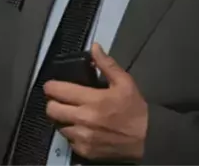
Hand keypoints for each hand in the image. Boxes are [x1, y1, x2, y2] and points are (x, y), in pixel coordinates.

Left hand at [44, 43, 148, 160]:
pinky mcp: (84, 151)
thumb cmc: (135, 110)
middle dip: (53, 103)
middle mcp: (82, 119)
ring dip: (63, 120)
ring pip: (58, 126)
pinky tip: (82, 129)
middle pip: (51, 110)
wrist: (147, 140)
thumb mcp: (125, 83)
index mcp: (91, 99)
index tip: (53, 86)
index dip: (51, 87)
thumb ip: (107, 64)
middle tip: (62, 101)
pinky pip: (69, 141)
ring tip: (74, 115)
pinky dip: (72, 134)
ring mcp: (82, 137)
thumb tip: (94, 47)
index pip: (57, 91)